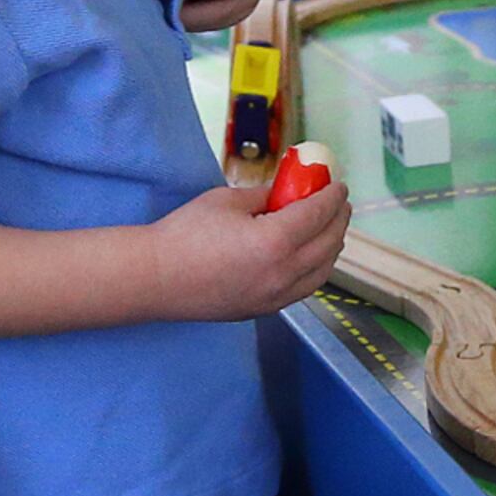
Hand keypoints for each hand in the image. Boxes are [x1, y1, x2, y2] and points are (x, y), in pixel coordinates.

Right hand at [145, 176, 351, 321]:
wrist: (155, 279)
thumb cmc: (185, 234)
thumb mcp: (228, 201)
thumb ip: (266, 196)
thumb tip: (288, 193)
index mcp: (275, 241)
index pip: (318, 215)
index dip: (332, 197)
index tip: (338, 186)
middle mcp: (283, 273)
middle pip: (328, 244)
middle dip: (339, 220)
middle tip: (339, 204)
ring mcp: (276, 297)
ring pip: (322, 272)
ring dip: (332, 247)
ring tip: (331, 229)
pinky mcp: (265, 310)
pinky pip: (304, 289)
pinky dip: (316, 269)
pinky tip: (311, 257)